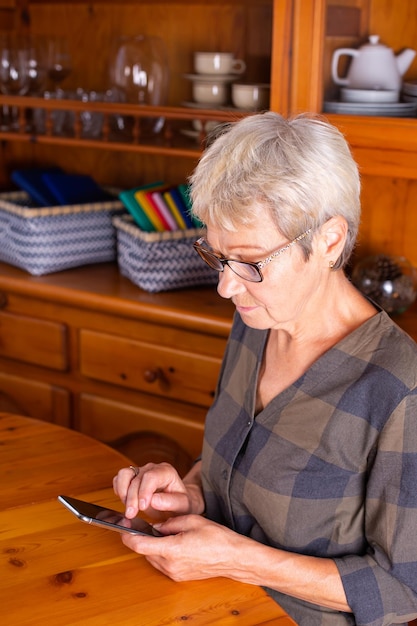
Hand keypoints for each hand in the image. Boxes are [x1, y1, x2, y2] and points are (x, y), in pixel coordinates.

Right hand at [113, 462, 202, 520]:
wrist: (177, 503)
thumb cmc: (182, 504)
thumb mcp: (183, 506)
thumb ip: (171, 502)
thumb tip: (153, 500)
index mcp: (166, 472)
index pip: (151, 477)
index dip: (144, 491)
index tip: (142, 507)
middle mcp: (152, 469)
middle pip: (136, 478)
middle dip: (131, 498)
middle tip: (131, 515)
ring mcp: (141, 471)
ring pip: (124, 474)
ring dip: (123, 493)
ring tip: (128, 509)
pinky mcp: (132, 477)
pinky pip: (119, 479)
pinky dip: (118, 490)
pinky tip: (124, 503)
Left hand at [121, 514, 244, 581]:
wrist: (233, 557)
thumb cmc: (217, 538)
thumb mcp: (191, 520)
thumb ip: (169, 522)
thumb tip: (157, 526)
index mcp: (172, 549)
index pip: (141, 545)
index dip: (128, 536)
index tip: (123, 526)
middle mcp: (170, 565)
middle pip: (145, 552)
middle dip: (140, 538)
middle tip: (138, 524)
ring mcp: (174, 573)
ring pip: (152, 558)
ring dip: (151, 546)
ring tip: (157, 532)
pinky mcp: (179, 576)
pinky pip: (162, 564)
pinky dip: (160, 552)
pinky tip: (167, 542)